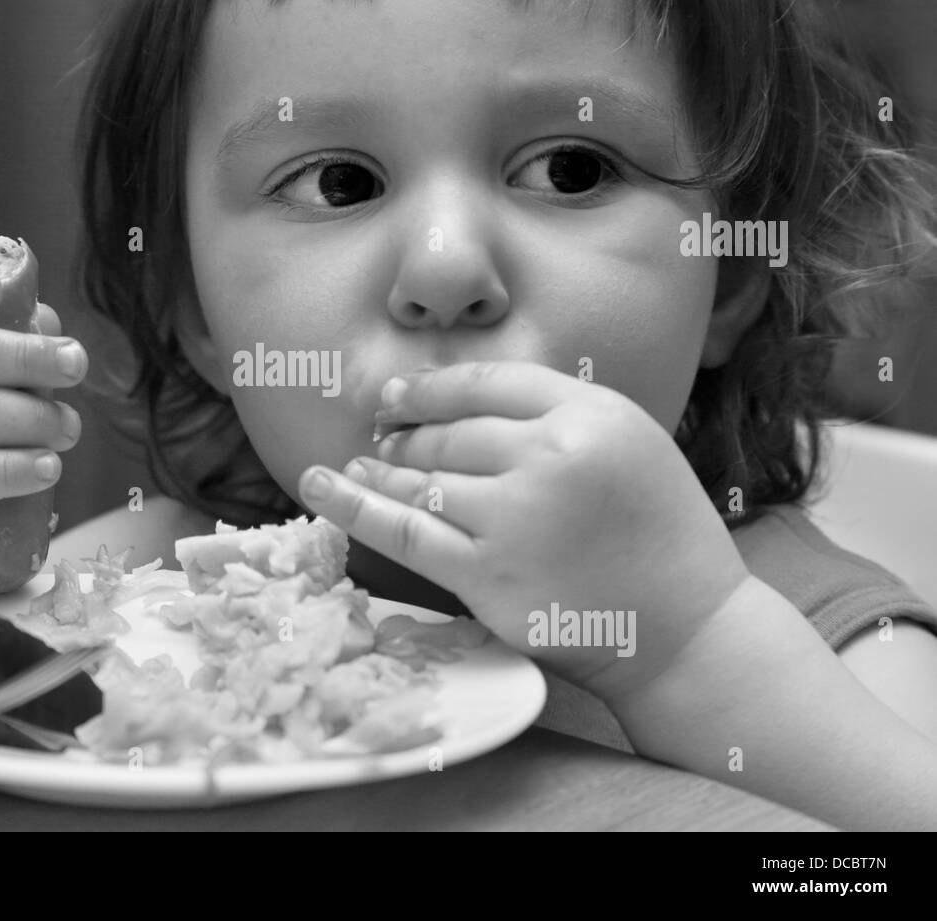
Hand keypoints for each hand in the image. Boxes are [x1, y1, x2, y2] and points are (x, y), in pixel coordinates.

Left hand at [297, 361, 749, 701]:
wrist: (689, 630)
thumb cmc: (661, 535)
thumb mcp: (628, 444)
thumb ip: (558, 415)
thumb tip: (463, 404)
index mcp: (592, 413)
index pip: (488, 383)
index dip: (431, 387)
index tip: (398, 394)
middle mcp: (551, 456)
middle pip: (450, 433)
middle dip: (406, 434)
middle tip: (382, 439)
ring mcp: (515, 517)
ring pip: (422, 480)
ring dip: (381, 471)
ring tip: (358, 466)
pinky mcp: (488, 574)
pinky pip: (405, 533)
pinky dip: (356, 508)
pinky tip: (324, 487)